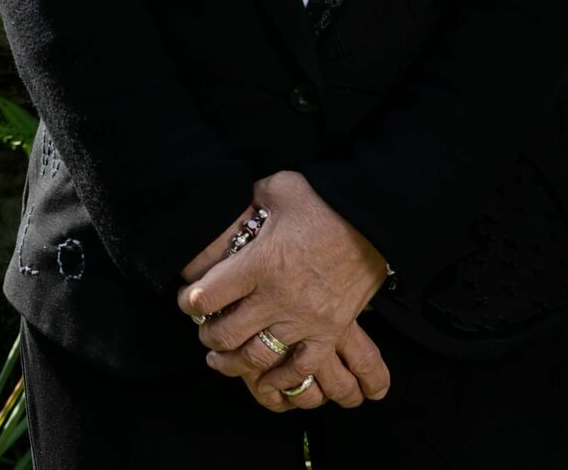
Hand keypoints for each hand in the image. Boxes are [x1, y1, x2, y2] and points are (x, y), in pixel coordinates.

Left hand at [176, 171, 389, 398]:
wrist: (378, 216)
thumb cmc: (327, 200)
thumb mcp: (282, 187)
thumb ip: (251, 197)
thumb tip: (234, 204)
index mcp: (261, 262)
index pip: (205, 298)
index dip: (189, 300)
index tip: (189, 298)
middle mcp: (277, 297)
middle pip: (224, 335)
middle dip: (207, 335)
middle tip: (206, 328)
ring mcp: (304, 319)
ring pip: (254, 358)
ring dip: (231, 362)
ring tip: (222, 358)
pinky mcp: (329, 330)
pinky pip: (299, 370)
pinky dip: (279, 380)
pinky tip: (265, 377)